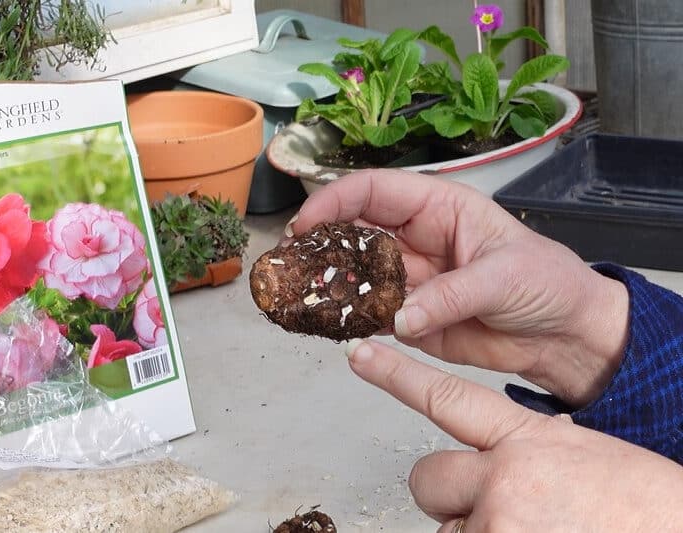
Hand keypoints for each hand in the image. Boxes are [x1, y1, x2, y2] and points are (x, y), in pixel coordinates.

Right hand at [287, 169, 628, 406]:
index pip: (374, 191)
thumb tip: (400, 317)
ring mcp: (410, 279)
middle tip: (291, 262)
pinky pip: (370, 314)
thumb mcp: (504, 277)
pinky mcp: (410, 316)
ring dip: (329, 282)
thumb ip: (450, 296)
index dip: (335, 201)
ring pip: (356, 274)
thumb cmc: (547, 283)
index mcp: (439, 208)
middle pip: (354, 231)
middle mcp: (416, 239)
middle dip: (321, 242)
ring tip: (301, 293)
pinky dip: (348, 318)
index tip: (306, 224)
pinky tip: (329, 322)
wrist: (564, 334)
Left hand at [345, 339, 682, 531]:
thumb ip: (529, 450)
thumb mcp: (582, 458)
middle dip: (447, 494)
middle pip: (425, 476)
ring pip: (447, 529)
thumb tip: (493, 457)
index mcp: (528, 439)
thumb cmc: (641, 507)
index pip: (446, 396)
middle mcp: (504, 476)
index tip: (363, 354)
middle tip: (491, 509)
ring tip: (532, 528)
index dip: (397, 374)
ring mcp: (497, 522)